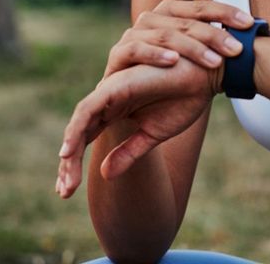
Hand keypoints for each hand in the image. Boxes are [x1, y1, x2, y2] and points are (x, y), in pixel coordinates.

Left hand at [56, 57, 218, 198]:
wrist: (204, 78)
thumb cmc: (183, 99)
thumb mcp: (152, 134)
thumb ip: (129, 152)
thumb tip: (104, 175)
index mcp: (115, 110)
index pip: (86, 138)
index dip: (74, 165)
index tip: (67, 191)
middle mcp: (108, 100)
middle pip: (78, 133)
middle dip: (68, 163)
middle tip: (65, 192)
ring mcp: (110, 91)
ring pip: (79, 122)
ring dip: (70, 150)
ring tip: (67, 178)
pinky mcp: (115, 86)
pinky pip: (88, 109)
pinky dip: (77, 129)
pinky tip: (69, 150)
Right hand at [104, 0, 255, 77]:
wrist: (133, 109)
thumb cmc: (169, 80)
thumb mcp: (195, 61)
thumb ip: (215, 45)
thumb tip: (254, 35)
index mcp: (171, 13)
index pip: (202, 7)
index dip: (226, 12)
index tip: (250, 24)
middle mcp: (152, 19)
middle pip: (187, 20)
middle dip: (215, 34)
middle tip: (237, 50)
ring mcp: (133, 35)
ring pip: (165, 34)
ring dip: (192, 47)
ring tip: (214, 61)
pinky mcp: (117, 55)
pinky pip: (135, 49)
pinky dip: (155, 54)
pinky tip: (173, 61)